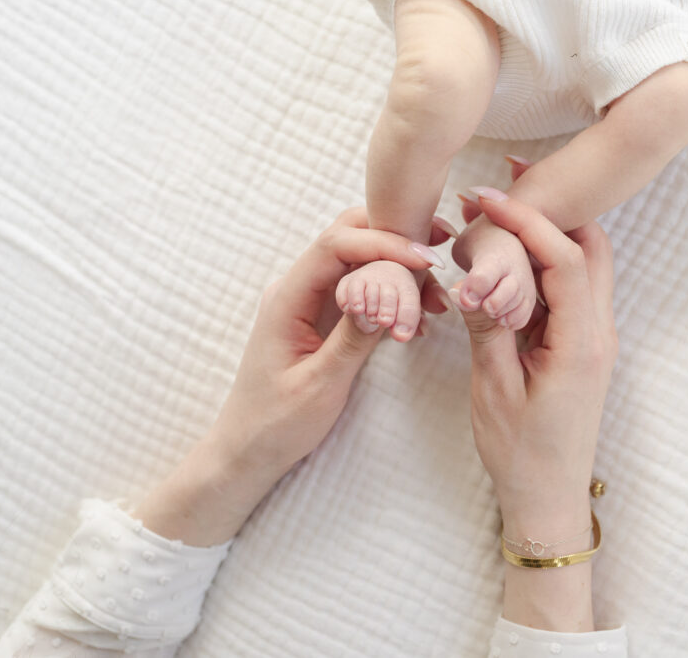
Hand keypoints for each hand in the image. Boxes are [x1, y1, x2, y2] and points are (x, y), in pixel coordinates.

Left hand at [135, 208, 451, 544]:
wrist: (249, 449)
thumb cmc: (277, 422)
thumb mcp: (320, 385)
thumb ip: (351, 338)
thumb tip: (384, 297)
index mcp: (287, 298)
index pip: (336, 245)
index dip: (383, 244)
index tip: (424, 260)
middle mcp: (296, 288)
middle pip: (347, 237)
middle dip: (394, 237)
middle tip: (438, 250)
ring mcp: (309, 299)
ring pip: (359, 259)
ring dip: (398, 267)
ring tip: (436, 298)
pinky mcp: (323, 315)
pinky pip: (361, 286)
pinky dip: (392, 290)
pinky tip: (419, 315)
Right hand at [451, 192, 617, 630]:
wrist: (549, 498)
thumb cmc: (522, 453)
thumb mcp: (493, 389)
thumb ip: (488, 327)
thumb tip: (473, 276)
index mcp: (582, 342)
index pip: (565, 258)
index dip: (529, 220)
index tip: (488, 197)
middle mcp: (599, 332)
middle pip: (591, 246)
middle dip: (554, 206)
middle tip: (510, 176)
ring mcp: (594, 338)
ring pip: (585, 263)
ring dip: (550, 231)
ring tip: (505, 206)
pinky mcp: (582, 345)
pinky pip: (572, 288)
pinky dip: (546, 261)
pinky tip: (511, 253)